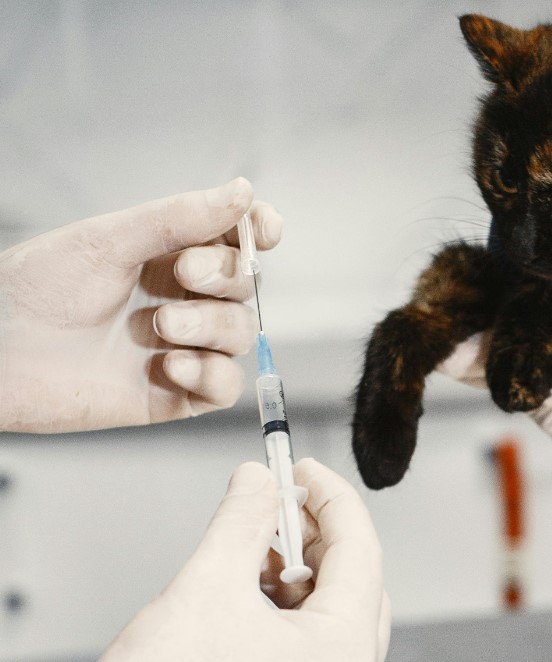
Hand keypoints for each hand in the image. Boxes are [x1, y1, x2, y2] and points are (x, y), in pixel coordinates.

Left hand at [0, 179, 281, 432]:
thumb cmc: (32, 290)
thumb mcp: (108, 241)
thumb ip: (181, 218)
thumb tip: (244, 191)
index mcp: (168, 255)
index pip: (235, 240)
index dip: (258, 231)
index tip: (263, 230)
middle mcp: (180, 299)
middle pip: (246, 285)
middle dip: (226, 277)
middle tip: (184, 275)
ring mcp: (180, 347)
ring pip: (241, 334)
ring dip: (213, 327)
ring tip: (162, 329)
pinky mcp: (173, 394)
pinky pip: (224, 387)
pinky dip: (211, 375)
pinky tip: (171, 366)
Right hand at [102, 459, 390, 661]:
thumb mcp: (207, 591)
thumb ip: (239, 525)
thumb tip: (255, 480)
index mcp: (345, 644)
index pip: (360, 547)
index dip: (332, 497)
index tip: (304, 467)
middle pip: (351, 577)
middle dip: (315, 531)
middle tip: (283, 496)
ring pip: (327, 607)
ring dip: (295, 564)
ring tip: (259, 537)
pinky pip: (305, 634)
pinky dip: (282, 599)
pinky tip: (251, 579)